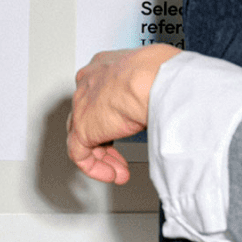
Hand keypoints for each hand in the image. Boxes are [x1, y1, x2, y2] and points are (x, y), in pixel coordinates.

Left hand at [67, 45, 182, 183]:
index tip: (126, 129)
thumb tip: (161, 103)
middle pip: (89, 116)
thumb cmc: (161, 72)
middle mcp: (88, 82)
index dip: (112, 118)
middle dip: (106, 142)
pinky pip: (79, 154)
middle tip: (121, 158)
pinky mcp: (83, 127)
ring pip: (82, 136)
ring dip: (103, 157)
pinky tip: (112, 175)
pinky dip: (95, 168)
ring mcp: (82, 104)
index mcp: (103, 66)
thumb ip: (147, 91)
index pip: (99, 96)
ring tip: (120, 171)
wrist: (152, 78)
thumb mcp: (152, 77)